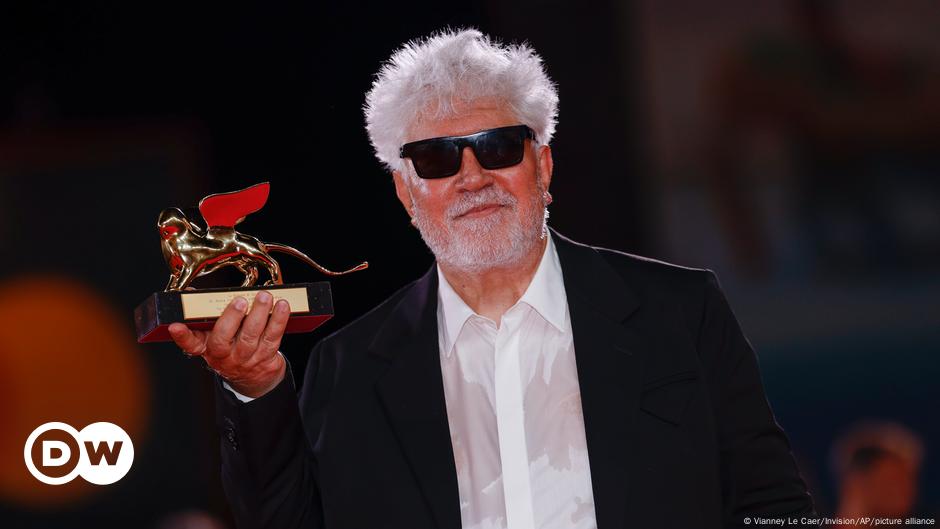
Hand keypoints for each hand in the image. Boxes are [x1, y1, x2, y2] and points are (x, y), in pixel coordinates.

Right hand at [168, 291, 288, 397]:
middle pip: (223, 338)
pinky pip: (273, 338)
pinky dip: (279, 320)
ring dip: (259, 314)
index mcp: (207, 349)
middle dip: (231, 317)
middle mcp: (224, 357)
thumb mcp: (215, 336)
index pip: (190, 344)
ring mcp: (245, 359)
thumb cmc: (232, 346)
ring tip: (264, 296)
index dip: (182, 335)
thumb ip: (208, 316)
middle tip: (240, 300)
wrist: (253, 377)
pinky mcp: (266, 359)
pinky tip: (282, 306)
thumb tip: (194, 293)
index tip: (175, 325)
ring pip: (251, 336)